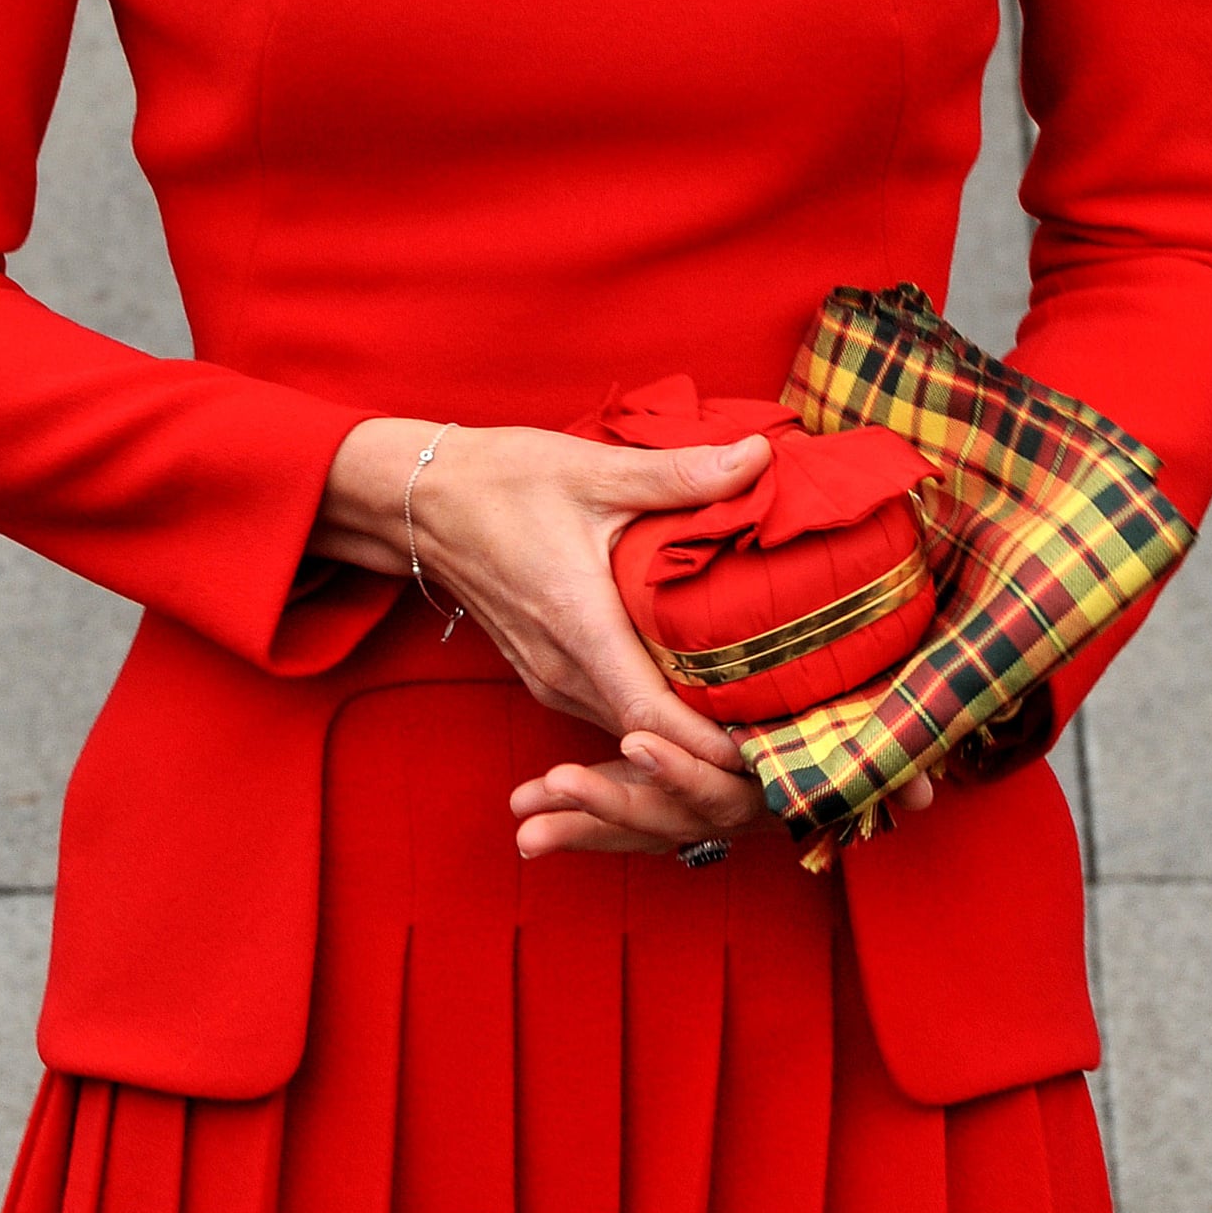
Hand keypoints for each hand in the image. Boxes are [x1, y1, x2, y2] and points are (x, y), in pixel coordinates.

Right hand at [313, 415, 774, 783]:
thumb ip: (679, 474)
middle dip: (712, 756)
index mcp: (579, 625)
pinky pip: (607, 714)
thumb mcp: (593, 469)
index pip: (652, 719)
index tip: (771, 753)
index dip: (711, 748)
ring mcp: (549, 677)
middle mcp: (562, 669)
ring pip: (627, 733)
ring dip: (683, 744)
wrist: (425, 499)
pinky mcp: (544, 673)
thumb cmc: (506, 480)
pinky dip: (651, 723)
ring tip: (756, 734)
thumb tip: (759, 456)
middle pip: (647, 741)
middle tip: (787, 749)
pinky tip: (698, 704)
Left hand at [510, 736, 936, 859]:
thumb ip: (895, 747)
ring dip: (591, 820)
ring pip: (653, 826)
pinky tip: (530, 825)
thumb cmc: (873, 702)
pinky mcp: (691, 806)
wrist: (890, 754)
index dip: (684, 766)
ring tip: (526, 811)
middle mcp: (754, 806)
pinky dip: (588, 826)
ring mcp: (721, 812)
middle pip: (679, 813)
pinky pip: (640, 827)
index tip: (633, 740)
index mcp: (790, 770)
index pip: (734, 782)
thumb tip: (926, 796)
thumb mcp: (882, 707)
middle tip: (554, 782)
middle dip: (616, 799)